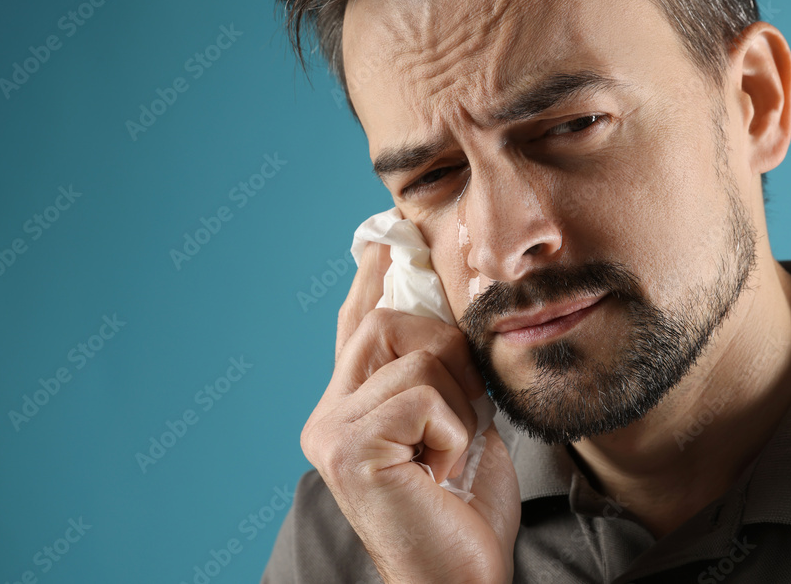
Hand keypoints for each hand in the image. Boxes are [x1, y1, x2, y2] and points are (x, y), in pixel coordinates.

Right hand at [301, 241, 520, 583]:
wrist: (460, 578)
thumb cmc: (463, 507)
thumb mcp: (457, 421)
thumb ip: (437, 371)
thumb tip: (446, 308)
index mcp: (348, 408)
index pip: (357, 326)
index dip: (370, 281)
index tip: (379, 240)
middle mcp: (327, 415)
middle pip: (392, 322)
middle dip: (450, 357)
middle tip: (463, 416)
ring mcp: (331, 431)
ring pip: (417, 353)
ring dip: (458, 403)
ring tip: (449, 453)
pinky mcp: (350, 448)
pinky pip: (423, 394)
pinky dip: (453, 429)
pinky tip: (442, 470)